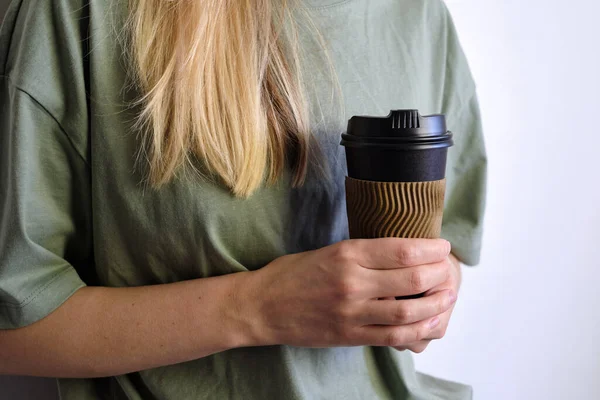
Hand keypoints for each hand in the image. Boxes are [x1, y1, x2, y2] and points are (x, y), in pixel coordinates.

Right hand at [240, 238, 455, 348]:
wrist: (262, 306)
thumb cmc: (291, 274)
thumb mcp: (327, 251)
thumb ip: (362, 253)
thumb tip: (401, 253)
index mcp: (346, 255)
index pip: (401, 250)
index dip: (430, 249)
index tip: (442, 247)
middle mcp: (352, 282)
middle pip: (411, 279)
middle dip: (439, 275)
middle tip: (448, 271)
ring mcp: (351, 312)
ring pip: (407, 312)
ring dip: (435, 306)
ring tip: (448, 297)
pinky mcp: (349, 335)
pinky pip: (392, 337)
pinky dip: (417, 332)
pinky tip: (431, 324)